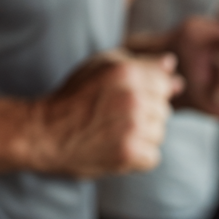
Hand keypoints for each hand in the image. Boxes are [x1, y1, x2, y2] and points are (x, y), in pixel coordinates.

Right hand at [29, 50, 182, 177]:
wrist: (46, 132)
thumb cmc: (73, 96)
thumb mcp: (99, 66)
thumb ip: (139, 63)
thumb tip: (172, 66)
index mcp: (126, 71)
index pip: (163, 82)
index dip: (146, 90)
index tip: (123, 96)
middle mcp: (133, 97)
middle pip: (164, 108)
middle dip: (145, 113)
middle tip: (113, 114)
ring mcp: (133, 127)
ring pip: (160, 132)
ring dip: (142, 135)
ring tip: (113, 130)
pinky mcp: (131, 153)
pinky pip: (153, 156)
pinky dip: (137, 155)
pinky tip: (116, 146)